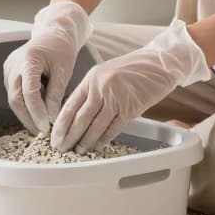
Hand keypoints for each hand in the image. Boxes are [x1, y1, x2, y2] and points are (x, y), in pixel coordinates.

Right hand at [3, 1, 92, 134]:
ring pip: (13, 98)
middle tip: (42, 131)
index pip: (28, 92)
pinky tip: (36, 112)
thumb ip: (56, 95)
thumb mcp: (63, 71)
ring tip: (41, 124)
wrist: (53, 34)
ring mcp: (9, 69)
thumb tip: (51, 118)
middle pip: (15, 98)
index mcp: (28, 59)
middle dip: (28, 118)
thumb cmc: (60, 49)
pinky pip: (14, 93)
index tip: (46, 126)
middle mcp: (14, 64)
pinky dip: (25, 105)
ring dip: (26, 113)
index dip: (36, 112)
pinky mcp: (9, 74)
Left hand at [51, 19, 210, 152]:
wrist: (159, 63)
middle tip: (61, 148)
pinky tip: (97, 147)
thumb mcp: (107, 73)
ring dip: (85, 141)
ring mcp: (116, 97)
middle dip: (69, 136)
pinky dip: (104, 139)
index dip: (61, 122)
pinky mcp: (130, 107)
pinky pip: (113, 128)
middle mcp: (101, 87)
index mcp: (92, 77)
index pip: (71, 104)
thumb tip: (78, 113)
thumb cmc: (134, 68)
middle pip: (80, 117)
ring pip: (95, 125)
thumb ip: (93, 90)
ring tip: (78, 151)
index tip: (54, 135)